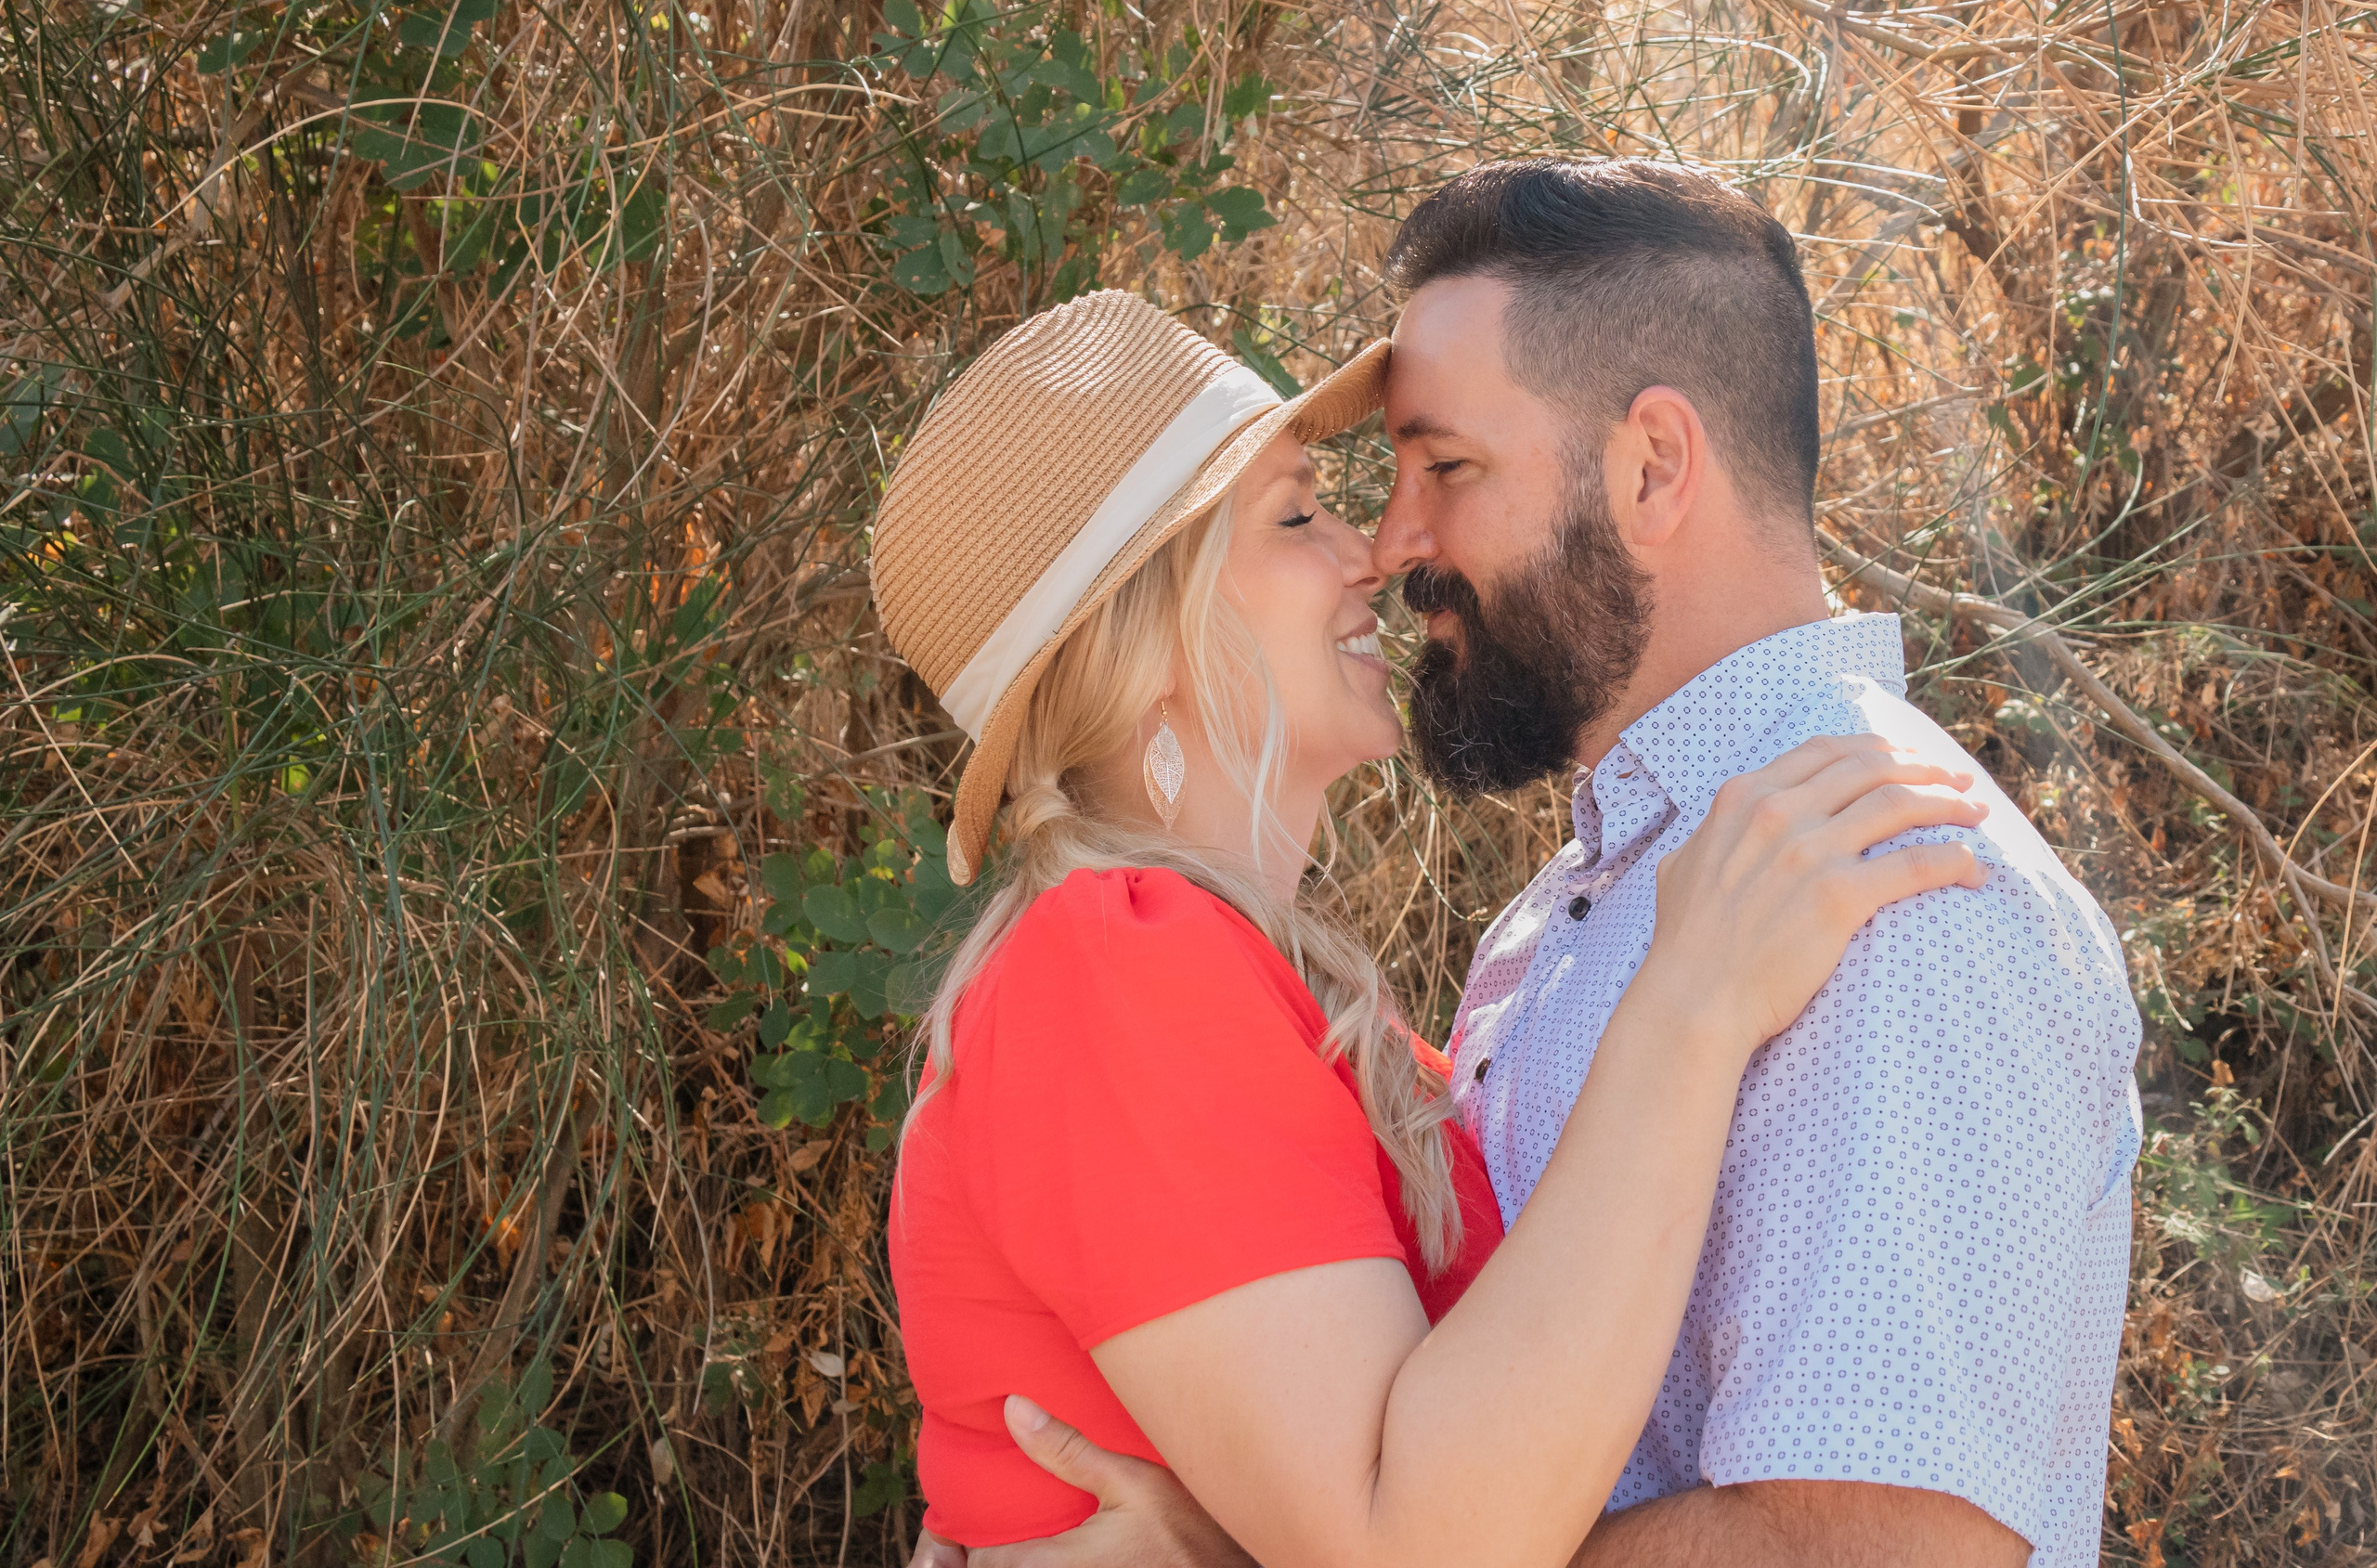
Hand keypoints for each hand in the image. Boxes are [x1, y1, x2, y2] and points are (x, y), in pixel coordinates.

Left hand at [933, 1396, 1253, 1567]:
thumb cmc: (1191, 1531)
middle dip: (976, 1562)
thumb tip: (1012, 1408)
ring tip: (996, 1551)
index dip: (963, 1547)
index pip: (984, 1565)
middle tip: (957, 1545)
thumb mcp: (1132, 1481)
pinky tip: (1043, 1559)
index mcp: (1056, 1566)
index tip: (952, 1527)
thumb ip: (1068, 1450)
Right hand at [1641, 733, 1987, 1048]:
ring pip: (1901, 804)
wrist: (1694, 998)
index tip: (1907, 759)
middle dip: (1924, 769)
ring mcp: (1810, 852)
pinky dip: (1955, 860)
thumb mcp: (1683, 864)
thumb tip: (1725, 830)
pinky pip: (1917, 863)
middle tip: (1955, 783)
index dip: (1877, 748)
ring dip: (1948, 804)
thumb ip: (1715, 834)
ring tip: (1975, 815)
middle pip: (1872, 768)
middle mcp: (1779, 813)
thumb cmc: (1685, 942)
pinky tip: (1972, 868)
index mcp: (1744, 797)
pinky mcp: (1839, 897)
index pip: (1826, 751)